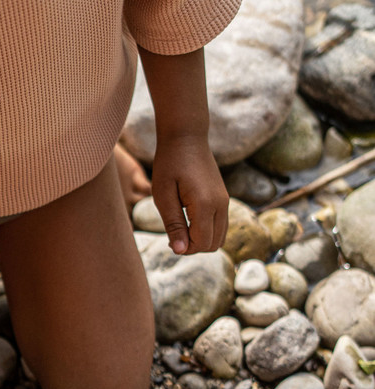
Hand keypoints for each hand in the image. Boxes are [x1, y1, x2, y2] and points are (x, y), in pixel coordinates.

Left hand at [150, 133, 228, 255]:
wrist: (186, 137)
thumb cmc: (169, 164)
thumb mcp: (164, 196)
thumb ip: (173, 224)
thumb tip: (180, 251)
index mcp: (205, 204)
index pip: (201, 243)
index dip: (184, 248)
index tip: (169, 238)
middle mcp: (221, 205)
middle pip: (213, 244)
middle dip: (193, 247)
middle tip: (174, 234)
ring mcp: (225, 202)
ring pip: (220, 238)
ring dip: (201, 240)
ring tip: (181, 228)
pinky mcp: (224, 199)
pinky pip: (220, 227)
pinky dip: (207, 231)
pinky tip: (189, 221)